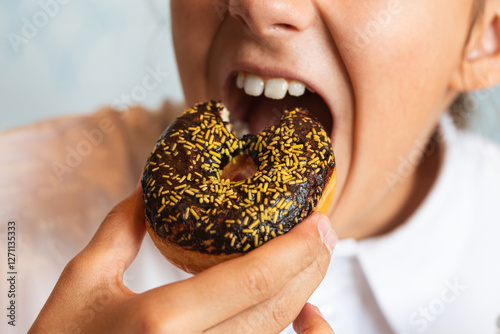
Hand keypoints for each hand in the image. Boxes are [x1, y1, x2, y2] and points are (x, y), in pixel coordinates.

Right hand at [29, 186, 336, 333]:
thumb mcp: (82, 281)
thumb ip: (120, 230)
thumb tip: (150, 191)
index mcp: (160, 322)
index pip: (251, 282)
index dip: (295, 249)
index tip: (318, 221)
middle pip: (275, 311)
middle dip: (310, 268)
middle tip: (326, 233)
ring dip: (303, 295)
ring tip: (313, 261)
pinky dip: (290, 332)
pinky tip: (301, 315)